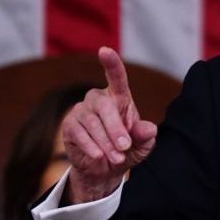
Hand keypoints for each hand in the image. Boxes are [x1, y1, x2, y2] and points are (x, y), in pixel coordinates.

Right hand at [60, 47, 156, 203]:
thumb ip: (145, 136)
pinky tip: (99, 156)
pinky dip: (91, 146)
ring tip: (117, 158)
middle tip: (125, 147)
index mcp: (119, 97)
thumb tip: (149, 128)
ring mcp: (81, 111)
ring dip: (106, 142)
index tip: (104, 50)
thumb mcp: (142, 145)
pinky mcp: (69, 125)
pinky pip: (79, 133)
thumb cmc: (126, 150)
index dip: (111, 63)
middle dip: (116, 129)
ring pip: (93, 123)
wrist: (105, 169)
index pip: (116, 77)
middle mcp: (98, 99)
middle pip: (105, 106)